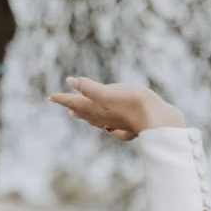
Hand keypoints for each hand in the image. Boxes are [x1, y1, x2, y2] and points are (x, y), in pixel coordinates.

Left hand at [48, 76, 185, 140]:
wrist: (160, 120)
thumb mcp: (108, 92)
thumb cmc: (134, 104)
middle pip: (84, 113)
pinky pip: (115, 128)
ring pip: (98, 121)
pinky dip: (108, 126)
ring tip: (80, 114)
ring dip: (88, 116)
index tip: (50, 97)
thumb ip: (89, 88)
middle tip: (65, 105)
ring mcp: (118, 124)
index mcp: (96, 108)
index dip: (62, 98)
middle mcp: (105, 118)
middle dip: (74, 107)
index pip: (74, 102)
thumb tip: (70, 81)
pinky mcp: (132, 127)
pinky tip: (111, 129)